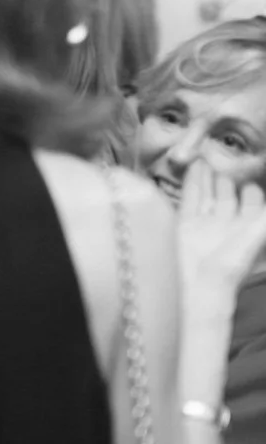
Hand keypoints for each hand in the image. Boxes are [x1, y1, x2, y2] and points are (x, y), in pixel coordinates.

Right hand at [177, 162, 265, 295]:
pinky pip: (190, 198)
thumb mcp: (259, 234)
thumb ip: (262, 215)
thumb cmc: (232, 263)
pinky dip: (193, 182)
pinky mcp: (185, 224)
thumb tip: (258, 192)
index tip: (251, 173)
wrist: (197, 285)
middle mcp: (228, 227)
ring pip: (208, 196)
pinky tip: (195, 167)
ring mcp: (205, 225)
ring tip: (207, 159)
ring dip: (209, 178)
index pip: (253, 204)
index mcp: (249, 231)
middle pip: (228, 198)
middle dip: (228, 180)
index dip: (253, 190)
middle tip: (226, 162)